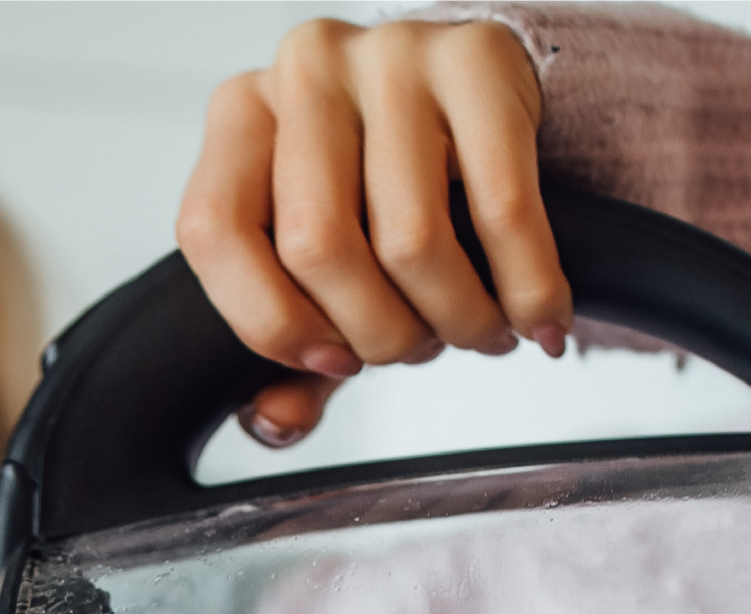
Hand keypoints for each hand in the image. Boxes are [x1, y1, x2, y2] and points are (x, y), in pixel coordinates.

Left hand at [175, 19, 569, 446]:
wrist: (482, 94)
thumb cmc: (384, 182)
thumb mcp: (321, 255)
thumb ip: (289, 342)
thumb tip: (274, 422)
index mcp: (241, 115)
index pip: (214, 230)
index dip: (270, 320)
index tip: (331, 362)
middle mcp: (305, 70)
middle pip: (316, 247)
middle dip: (378, 333)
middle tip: (416, 348)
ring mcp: (391, 55)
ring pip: (411, 240)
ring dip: (455, 320)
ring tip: (475, 332)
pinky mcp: (479, 57)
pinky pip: (503, 210)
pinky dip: (526, 289)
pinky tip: (536, 318)